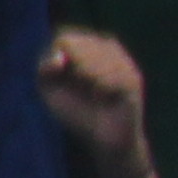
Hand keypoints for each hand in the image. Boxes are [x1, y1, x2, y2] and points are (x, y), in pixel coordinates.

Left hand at [34, 30, 146, 170]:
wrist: (105, 138)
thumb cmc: (76, 112)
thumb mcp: (50, 91)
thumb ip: (44, 71)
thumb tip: (58, 59)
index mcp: (86, 47)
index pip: (65, 39)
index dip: (57, 58)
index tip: (57, 77)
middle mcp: (107, 49)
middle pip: (80, 45)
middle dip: (73, 68)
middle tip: (82, 87)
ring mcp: (123, 62)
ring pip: (97, 58)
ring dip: (89, 78)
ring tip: (95, 94)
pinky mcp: (133, 79)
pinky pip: (111, 75)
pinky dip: (102, 88)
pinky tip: (104, 98)